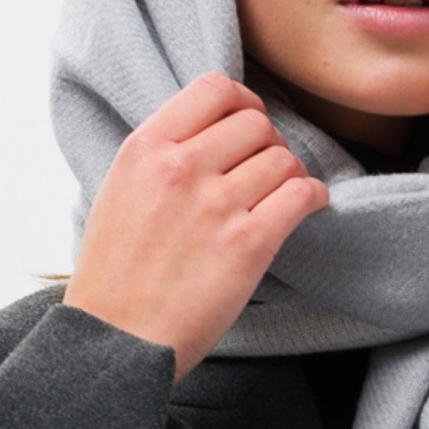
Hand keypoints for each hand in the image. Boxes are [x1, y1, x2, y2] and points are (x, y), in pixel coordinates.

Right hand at [64, 73, 328, 376]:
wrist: (116, 339)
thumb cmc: (114, 277)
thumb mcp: (120, 193)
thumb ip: (161, 157)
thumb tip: (208, 136)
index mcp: (146, 148)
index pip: (214, 89)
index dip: (243, 103)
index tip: (249, 124)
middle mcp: (181, 167)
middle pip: (256, 123)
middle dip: (268, 144)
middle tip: (265, 171)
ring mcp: (216, 204)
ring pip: (283, 158)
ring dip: (291, 174)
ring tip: (283, 195)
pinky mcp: (248, 244)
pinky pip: (301, 194)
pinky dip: (314, 196)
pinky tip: (309, 206)